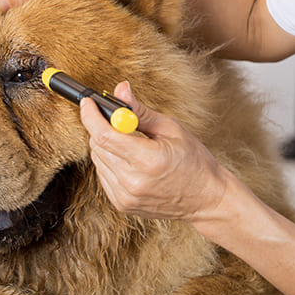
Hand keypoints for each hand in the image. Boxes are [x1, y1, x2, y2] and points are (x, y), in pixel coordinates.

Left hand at [80, 81, 227, 222]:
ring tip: (130, 143)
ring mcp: (125, 196)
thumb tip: (120, 90)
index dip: (91, 116)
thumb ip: (140, 111)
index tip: (88, 103)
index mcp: (147, 160)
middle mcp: (133, 181)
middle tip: (117, 121)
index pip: (104, 135)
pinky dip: (110, 163)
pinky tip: (129, 161)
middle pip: (97, 146)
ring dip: (106, 146)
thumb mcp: (171, 129)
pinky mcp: (122, 204)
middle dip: (101, 128)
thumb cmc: (194, 161)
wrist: (206, 199)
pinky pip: (103, 175)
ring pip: (97, 160)